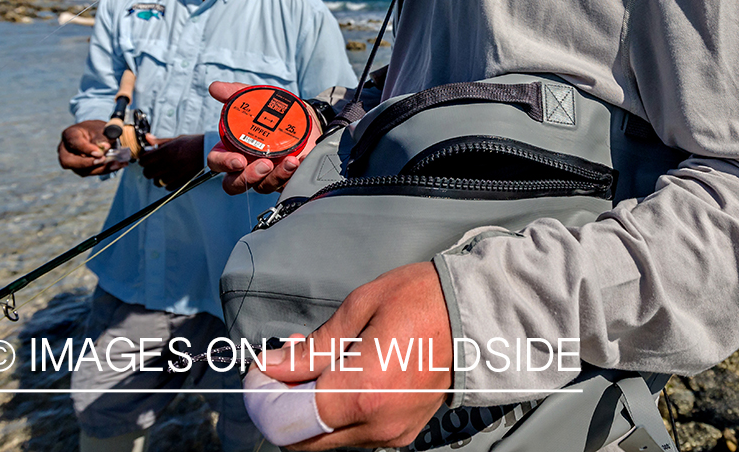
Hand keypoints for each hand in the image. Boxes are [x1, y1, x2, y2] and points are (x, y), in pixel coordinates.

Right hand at [58, 120, 126, 175]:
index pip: (73, 142)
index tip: (98, 152)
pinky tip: (118, 165)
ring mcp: (72, 161)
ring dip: (100, 169)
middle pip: (69, 161)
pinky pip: (91, 172)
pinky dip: (105, 170)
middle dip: (87, 163)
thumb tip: (104, 146)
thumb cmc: (96, 129)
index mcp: (70, 134)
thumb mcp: (101, 128)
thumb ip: (102, 136)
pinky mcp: (80, 169)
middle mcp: (66, 150)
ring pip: (81, 170)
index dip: (85, 149)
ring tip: (116, 163)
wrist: (96, 134)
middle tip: (103, 160)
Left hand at [138, 134, 204, 189]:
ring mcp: (175, 173)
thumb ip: (160, 141)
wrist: (210, 150)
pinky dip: (167, 184)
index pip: (144, 160)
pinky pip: (168, 187)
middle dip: (148, 170)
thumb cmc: (193, 143)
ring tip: (162, 173)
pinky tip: (170, 177)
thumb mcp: (176, 139)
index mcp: (164, 151)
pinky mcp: (182, 180)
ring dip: (157, 178)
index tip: (147, 158)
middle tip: (153, 166)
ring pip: (157, 181)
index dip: (144, 160)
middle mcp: (168, 163)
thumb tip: (147, 138)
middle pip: (148, 173)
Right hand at [206, 81, 321, 193]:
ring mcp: (265, 175)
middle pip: (234, 183)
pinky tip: (302, 161)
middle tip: (265, 164)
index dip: (223, 164)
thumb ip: (235, 94)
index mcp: (231, 149)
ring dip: (276, 176)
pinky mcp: (284, 178)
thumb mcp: (255, 100)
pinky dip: (294, 173)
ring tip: (289, 161)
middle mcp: (245, 165)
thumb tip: (215, 87)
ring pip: (262, 186)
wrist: (302, 118)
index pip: (216, 163)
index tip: (238, 160)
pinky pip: (286, 183)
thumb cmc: (272, 113)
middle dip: (248, 177)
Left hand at [260, 262, 452, 449]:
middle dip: (285, 405)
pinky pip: (354, 434)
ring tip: (320, 363)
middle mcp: (377, 422)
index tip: (262, 370)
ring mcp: (392, 432)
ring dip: (311, 408)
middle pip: (304, 439)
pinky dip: (338, 412)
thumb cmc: (425, 300)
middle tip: (285, 366)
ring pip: (327, 439)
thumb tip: (273, 365)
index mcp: (363, 391)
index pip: (289, 418)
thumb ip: (314, 347)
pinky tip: (343, 376)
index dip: (266, 395)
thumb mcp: (362, 307)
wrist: (476, 314)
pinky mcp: (402, 432)